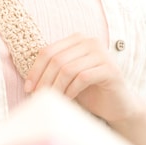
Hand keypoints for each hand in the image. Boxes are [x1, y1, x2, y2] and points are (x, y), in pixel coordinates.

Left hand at [23, 34, 145, 123]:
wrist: (117, 105)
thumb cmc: (89, 91)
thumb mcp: (68, 77)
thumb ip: (53, 70)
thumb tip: (28, 80)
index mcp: (78, 39)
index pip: (48, 51)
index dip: (35, 70)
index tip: (28, 88)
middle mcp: (91, 42)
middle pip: (56, 59)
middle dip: (44, 80)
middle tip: (38, 96)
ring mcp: (102, 54)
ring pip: (68, 68)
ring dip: (56, 87)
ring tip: (53, 99)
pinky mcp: (110, 69)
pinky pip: (82, 77)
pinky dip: (71, 90)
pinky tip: (68, 99)